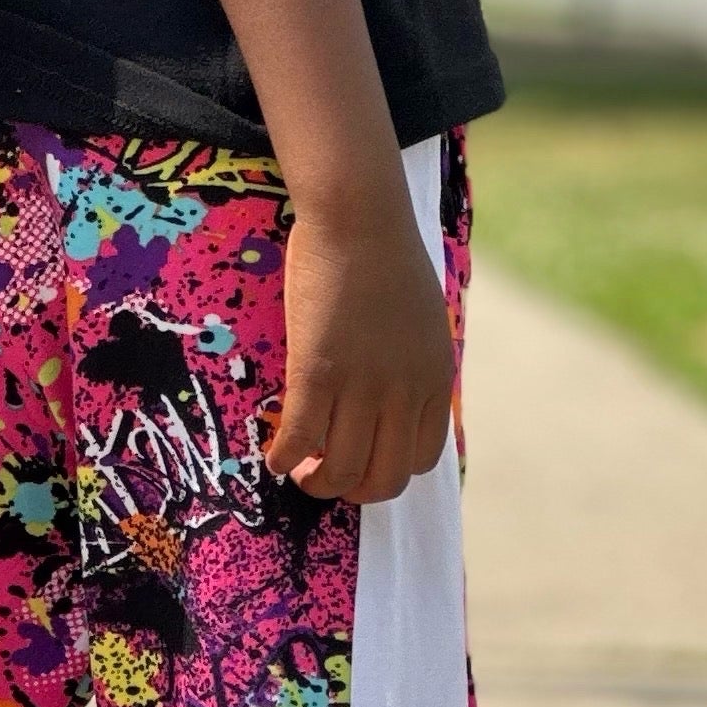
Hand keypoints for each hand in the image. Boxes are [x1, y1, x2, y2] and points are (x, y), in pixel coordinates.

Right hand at [264, 193, 452, 506]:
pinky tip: (273, 454)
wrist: (358, 216)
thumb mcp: (423, 320)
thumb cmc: (384, 255)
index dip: (386, 471)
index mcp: (433, 379)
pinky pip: (300, 438)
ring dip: (316, 482)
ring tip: (297, 468)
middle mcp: (404, 391)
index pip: (422, 459)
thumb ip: (415, 363)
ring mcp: (362, 384)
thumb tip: (395, 396)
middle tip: (325, 475)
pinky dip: (283, 457)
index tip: (360, 460)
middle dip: (352, 489)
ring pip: (341, 469)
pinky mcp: (318, 370)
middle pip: (384, 478)